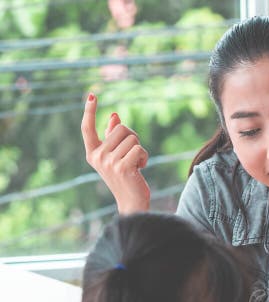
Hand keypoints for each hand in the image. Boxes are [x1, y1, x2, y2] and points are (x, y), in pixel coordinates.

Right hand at [81, 93, 150, 212]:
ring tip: (136, 164)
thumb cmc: (126, 178)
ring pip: (132, 138)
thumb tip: (114, 116)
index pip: (87, 128)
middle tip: (133, 154)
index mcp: (92, 153)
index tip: (92, 95)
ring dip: (140, 149)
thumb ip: (113, 137)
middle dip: (133, 137)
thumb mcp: (117, 156)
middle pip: (120, 128)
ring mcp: (108, 162)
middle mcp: (97, 157)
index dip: (90, 111)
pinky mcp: (122, 167)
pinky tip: (140, 168)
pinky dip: (144, 157)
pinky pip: (139, 148)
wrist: (132, 202)